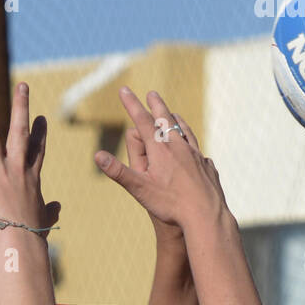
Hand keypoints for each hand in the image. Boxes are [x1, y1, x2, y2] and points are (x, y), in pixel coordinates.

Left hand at [0, 83, 60, 246]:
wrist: (19, 242)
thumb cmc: (31, 236)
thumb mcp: (44, 220)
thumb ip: (50, 211)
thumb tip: (58, 208)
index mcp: (31, 179)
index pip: (37, 151)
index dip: (40, 133)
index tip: (41, 118)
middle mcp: (17, 169)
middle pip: (20, 131)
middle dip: (21, 107)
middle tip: (23, 86)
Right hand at [95, 88, 228, 235]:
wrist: (206, 214)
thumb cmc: (171, 204)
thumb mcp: (140, 189)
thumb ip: (118, 171)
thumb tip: (97, 155)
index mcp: (160, 150)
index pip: (142, 121)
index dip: (131, 104)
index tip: (124, 90)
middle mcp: (179, 147)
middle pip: (166, 119)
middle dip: (157, 105)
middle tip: (151, 94)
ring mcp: (195, 154)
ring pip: (185, 131)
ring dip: (176, 120)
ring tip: (173, 115)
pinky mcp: (206, 166)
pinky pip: (198, 150)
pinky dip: (192, 143)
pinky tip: (193, 148)